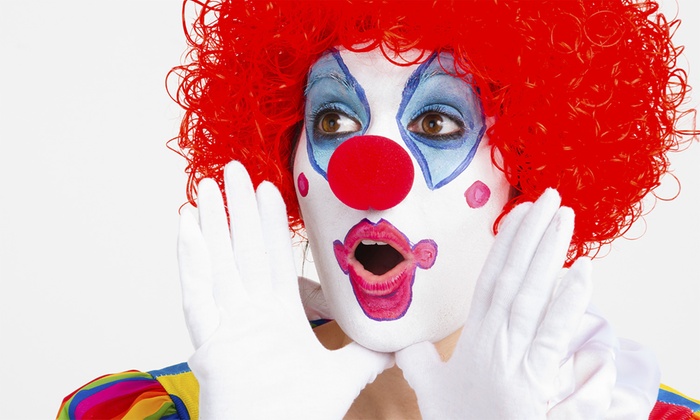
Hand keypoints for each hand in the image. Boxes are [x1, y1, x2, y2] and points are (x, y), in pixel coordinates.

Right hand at [177, 161, 391, 418]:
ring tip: (204, 186)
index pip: (275, 258)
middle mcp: (250, 314)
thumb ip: (367, 353)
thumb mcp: (343, 376)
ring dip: (211, 224)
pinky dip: (191, 263)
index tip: (268, 188)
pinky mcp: (209, 344)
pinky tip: (186, 229)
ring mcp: (227, 325)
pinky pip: (197, 296)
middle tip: (232, 168)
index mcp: (279, 317)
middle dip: (237, 208)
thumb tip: (399, 338)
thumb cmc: (298, 416)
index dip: (270, 223)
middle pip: (244, 250)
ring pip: (217, 264)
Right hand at [396, 189, 594, 418]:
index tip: (520, 212)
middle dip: (533, 235)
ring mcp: (518, 357)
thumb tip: (401, 341)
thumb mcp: (430, 390)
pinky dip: (569, 299)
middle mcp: (496, 339)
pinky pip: (554, 332)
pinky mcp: (537, 378)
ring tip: (567, 219)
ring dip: (552, 254)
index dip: (505, 244)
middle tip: (551, 197)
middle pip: (515, 278)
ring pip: (534, 295)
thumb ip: (417, 361)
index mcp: (473, 338)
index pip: (491, 280)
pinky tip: (583, 271)